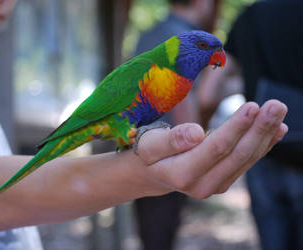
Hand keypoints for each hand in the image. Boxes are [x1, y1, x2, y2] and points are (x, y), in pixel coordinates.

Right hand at [137, 99, 287, 198]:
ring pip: (246, 159)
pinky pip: (246, 162)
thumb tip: (196, 133)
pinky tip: (277, 130)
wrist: (152, 173)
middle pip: (237, 155)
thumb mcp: (149, 144)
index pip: (216, 149)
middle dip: (259, 129)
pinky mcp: (223, 180)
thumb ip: (170, 140)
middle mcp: (202, 185)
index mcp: (182, 174)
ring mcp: (215, 185)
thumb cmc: (147, 153)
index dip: (236, 128)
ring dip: (265, 134)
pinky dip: (263, 145)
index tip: (253, 105)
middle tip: (276, 105)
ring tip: (279, 110)